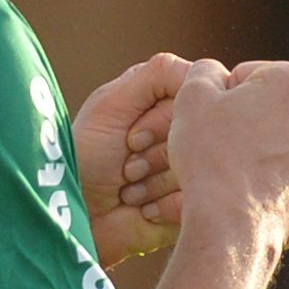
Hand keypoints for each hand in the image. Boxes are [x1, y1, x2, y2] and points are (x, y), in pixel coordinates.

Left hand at [72, 50, 195, 264]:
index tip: (130, 137)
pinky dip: (164, 206)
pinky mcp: (198, 204)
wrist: (81, 217)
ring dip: (155, 182)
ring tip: (131, 188)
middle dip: (156, 153)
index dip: (164, 120)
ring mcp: (196, 170)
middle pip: (201, 134)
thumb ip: (159, 74)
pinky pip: (199, 199)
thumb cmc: (88, 156)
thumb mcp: (113, 103)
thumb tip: (207, 71)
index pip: (195, 97)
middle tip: (127, 166)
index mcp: (169, 100)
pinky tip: (145, 210)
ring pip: (201, 168)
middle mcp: (188, 133)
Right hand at [167, 57, 288, 254]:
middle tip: (222, 145)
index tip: (213, 121)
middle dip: (249, 120)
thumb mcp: (192, 97)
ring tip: (235, 170)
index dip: (222, 97)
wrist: (234, 226)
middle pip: (272, 108)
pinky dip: (274, 180)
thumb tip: (216, 73)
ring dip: (261, 149)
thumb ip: (204, 71)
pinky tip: (250, 192)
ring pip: (283, 142)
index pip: (249, 75)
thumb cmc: (212, 156)